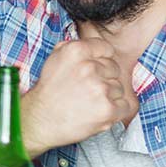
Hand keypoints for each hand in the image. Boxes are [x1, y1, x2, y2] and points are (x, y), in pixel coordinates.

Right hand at [21, 38, 133, 153]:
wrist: (40, 121)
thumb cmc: (48, 92)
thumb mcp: (54, 59)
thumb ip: (74, 47)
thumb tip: (93, 46)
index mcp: (75, 51)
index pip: (106, 48)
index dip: (100, 60)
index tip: (93, 71)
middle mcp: (88, 67)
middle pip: (114, 68)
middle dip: (104, 78)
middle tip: (86, 89)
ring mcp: (99, 88)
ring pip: (119, 88)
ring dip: (108, 96)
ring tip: (88, 102)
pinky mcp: (107, 108)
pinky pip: (124, 106)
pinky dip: (114, 111)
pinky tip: (96, 112)